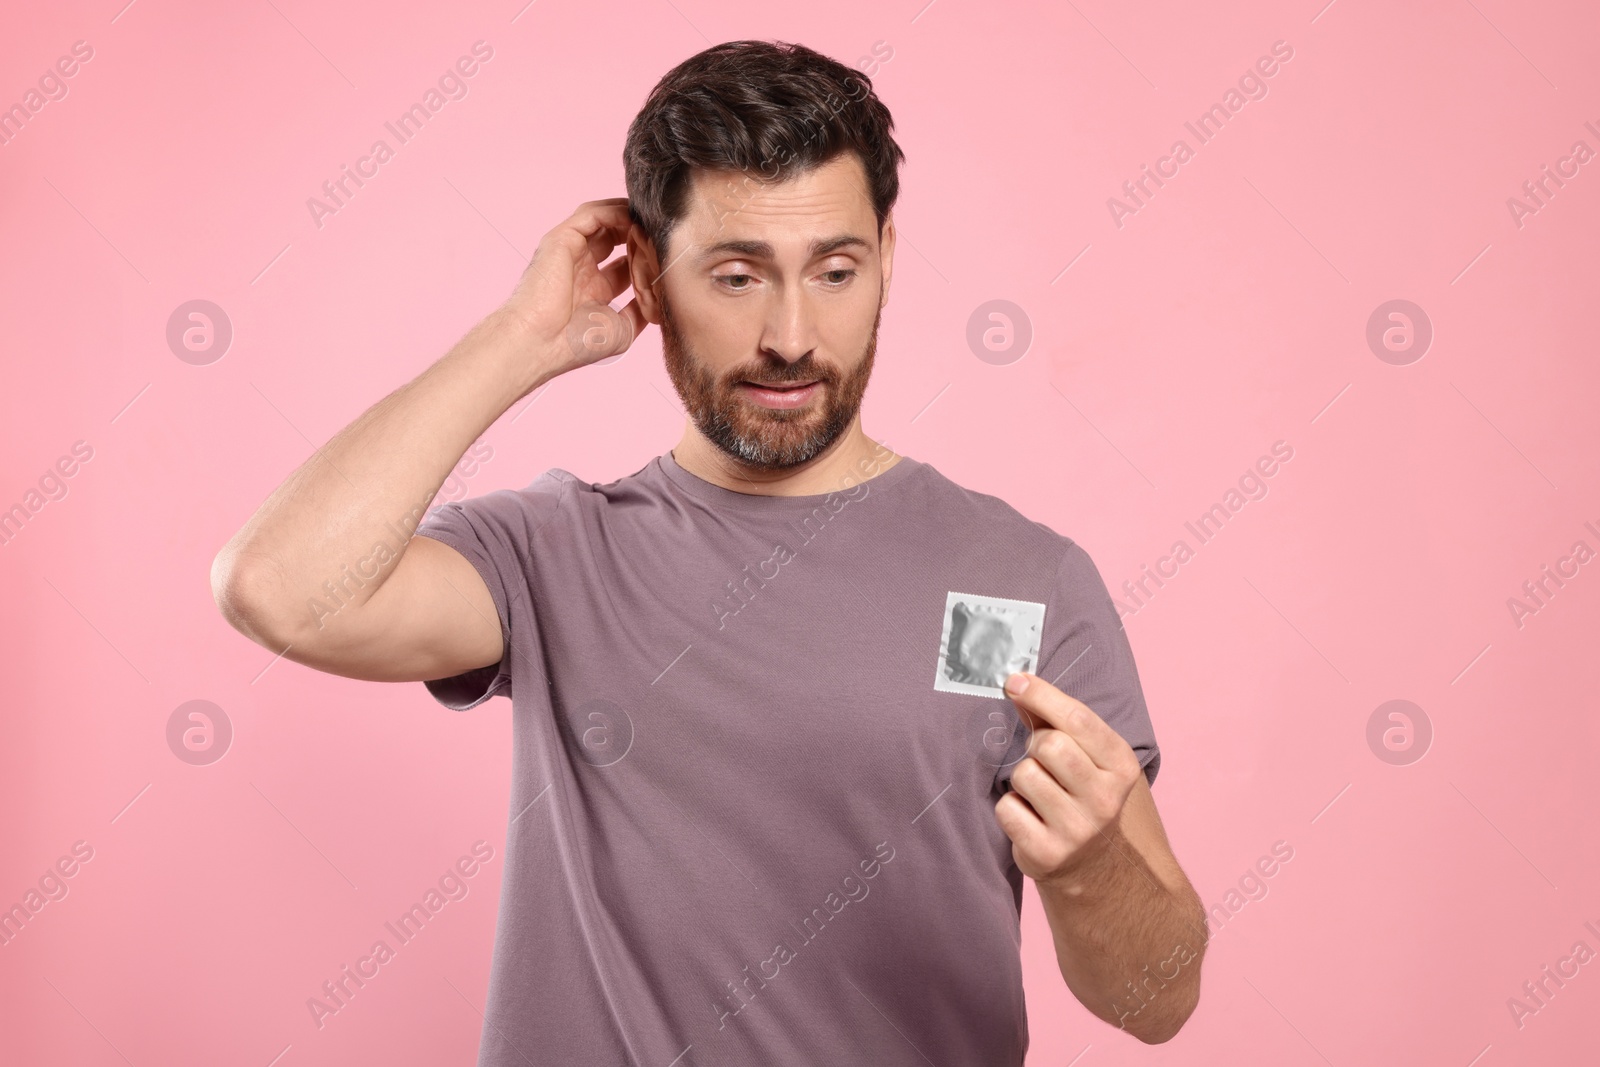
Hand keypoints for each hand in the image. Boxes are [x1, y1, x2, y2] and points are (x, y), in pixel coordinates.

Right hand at [500, 198, 648, 374]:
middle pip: (619, 238)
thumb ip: (638, 311)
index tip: (668, 262)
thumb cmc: (574, 344)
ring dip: (631, 221)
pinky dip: (616, 213)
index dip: (648, 260)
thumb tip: (659, 299)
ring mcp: (571, 250)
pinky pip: (593, 214)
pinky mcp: (562, 238)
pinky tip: (635, 222)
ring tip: (652, 225)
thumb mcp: (620, 331)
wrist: (542, 343)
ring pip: (606, 221)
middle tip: (664, 239)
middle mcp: (582, 266)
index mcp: (593, 289)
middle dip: (642, 237)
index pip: (626, 263)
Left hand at [994, 672, 1143, 888]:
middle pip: (1048, 745)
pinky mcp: (1048, 853)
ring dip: (1022, 779)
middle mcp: (1105, 799)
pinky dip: (1010, 808)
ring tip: (1039, 793)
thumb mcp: (1087, 755)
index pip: (1077, 719)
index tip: (1014, 682)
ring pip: (1024, 775)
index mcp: (1121, 766)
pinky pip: (1007, 808)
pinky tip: (1029, 817)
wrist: (1096, 866)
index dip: (1041, 694)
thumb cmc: (1082, 793)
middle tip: (1042, 761)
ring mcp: (1077, 829)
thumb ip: (1055, 719)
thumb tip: (1017, 684)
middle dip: (1035, 746)